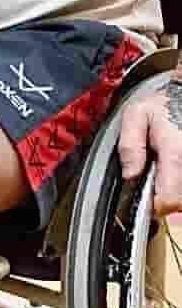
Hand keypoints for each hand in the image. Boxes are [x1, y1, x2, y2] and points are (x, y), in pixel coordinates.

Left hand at [119, 83, 181, 214]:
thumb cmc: (164, 103)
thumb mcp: (136, 114)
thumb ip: (130, 145)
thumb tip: (130, 175)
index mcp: (176, 152)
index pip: (170, 199)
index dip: (155, 204)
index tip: (147, 199)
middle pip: (180, 202)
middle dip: (166, 200)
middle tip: (155, 184)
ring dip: (175, 193)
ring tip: (165, 173)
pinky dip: (179, 184)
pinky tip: (172, 172)